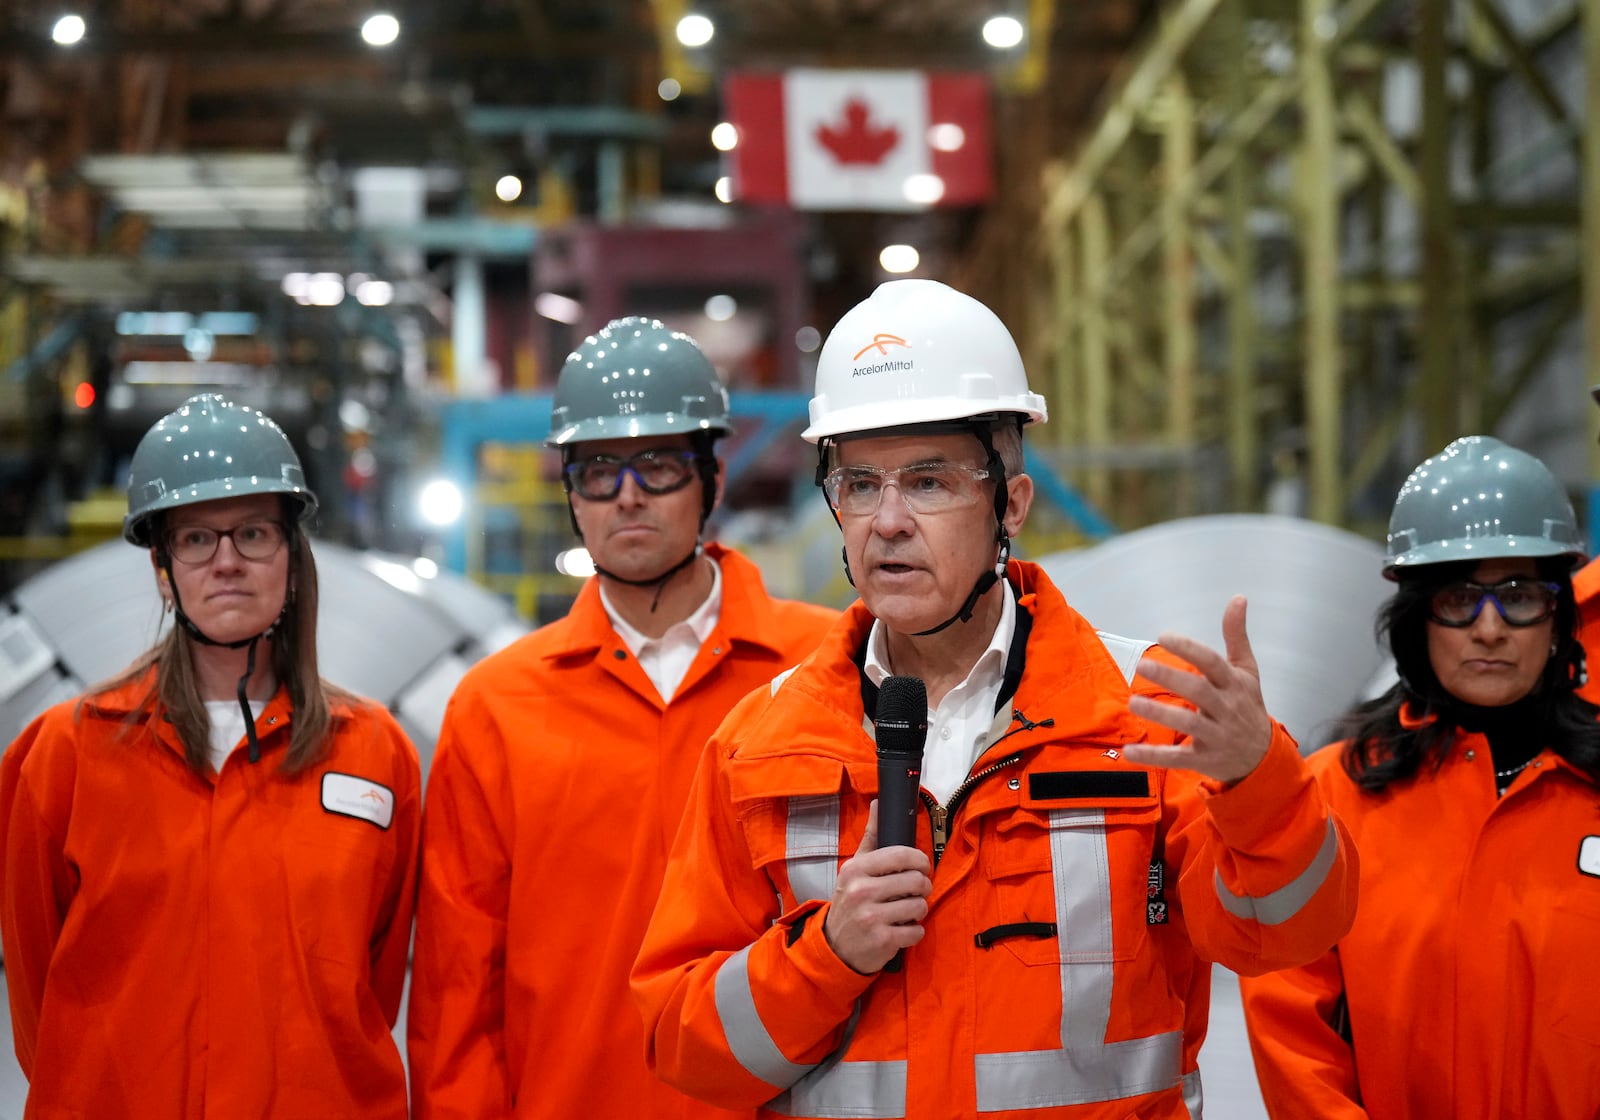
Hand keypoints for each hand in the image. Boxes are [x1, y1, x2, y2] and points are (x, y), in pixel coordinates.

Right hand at [822, 800, 932, 973]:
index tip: (921, 867)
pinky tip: (902, 929)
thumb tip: (879, 803)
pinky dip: (914, 931)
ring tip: (907, 910)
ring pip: (920, 906)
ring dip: (919, 910)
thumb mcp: (854, 868)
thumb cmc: (850, 902)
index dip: (920, 860)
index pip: (901, 854)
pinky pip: (917, 930)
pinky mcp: (882, 940)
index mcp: (857, 869)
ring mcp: (871, 917)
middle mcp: (862, 891)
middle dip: (923, 887)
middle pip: (916, 880)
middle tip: (917, 891)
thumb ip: (871, 837)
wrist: (835, 946)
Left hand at [1122, 595, 1273, 784]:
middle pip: (1200, 691)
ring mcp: (1217, 736)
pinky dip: (1153, 757)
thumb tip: (1238, 598)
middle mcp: (1227, 709)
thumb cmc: (1248, 706)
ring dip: (1161, 714)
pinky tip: (1129, 752)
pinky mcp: (1205, 760)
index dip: (1189, 648)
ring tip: (1133, 702)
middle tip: (1142, 665)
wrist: (1263, 758)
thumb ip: (1236, 636)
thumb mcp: (1247, 671)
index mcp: (1234, 685)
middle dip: (1172, 678)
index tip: (1163, 635)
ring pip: (1189, 724)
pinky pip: (1178, 759)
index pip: (1213, 663)